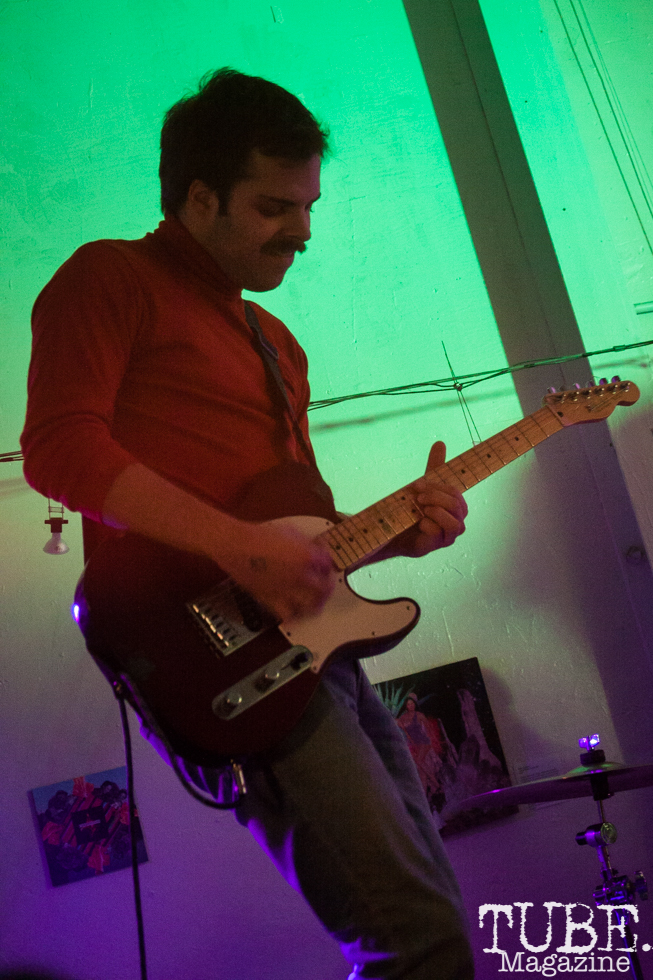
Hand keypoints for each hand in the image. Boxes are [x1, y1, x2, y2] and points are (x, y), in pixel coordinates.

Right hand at [221, 519, 335, 621]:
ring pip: (312, 606)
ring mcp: (288, 590)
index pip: (328, 565)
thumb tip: (316, 550)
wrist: (236, 546)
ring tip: (316, 603)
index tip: (325, 565)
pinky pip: (288, 614)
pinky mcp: (272, 600)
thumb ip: (306, 544)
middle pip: (325, 588)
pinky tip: (295, 614)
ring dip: (317, 604)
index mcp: (308, 556)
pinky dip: (294, 616)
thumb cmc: (260, 535)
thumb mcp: (290, 532)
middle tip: (326, 585)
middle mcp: (302, 576)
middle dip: (327, 587)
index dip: (328, 565)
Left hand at [387, 441, 467, 558]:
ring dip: (436, 511)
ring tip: (420, 509)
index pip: (456, 492)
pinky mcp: (436, 545)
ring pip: (455, 523)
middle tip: (418, 496)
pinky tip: (418, 523)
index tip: (419, 482)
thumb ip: (434, 467)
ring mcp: (448, 536)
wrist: (394, 530)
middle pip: (457, 505)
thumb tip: (440, 443)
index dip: (439, 486)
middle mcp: (457, 522)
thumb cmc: (414, 509)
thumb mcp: (424, 486)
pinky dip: (428, 525)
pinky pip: (439, 534)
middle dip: (436, 497)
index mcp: (456, 507)